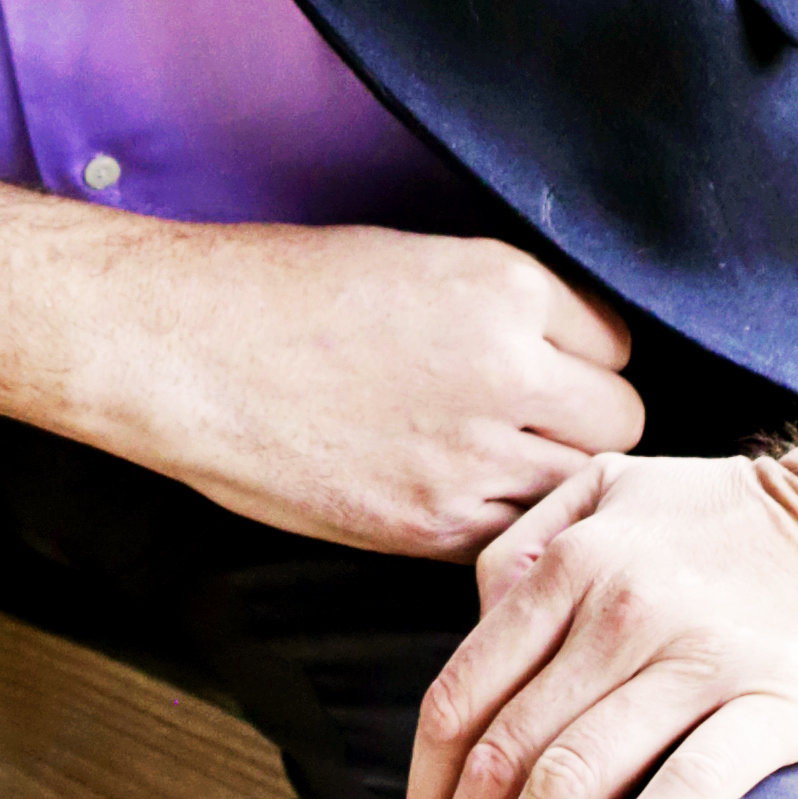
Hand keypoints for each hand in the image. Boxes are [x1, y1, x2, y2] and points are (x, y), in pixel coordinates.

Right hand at [0, 182, 638, 554]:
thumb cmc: (278, 288)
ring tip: (493, 461)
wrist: (177, 346)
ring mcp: (467, 459)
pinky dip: (496, 525)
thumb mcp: (414, 260)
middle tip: (533, 422)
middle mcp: (505, 374)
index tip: (549, 364)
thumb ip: (502, 309)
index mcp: (505, 288)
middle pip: (620, 424)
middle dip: (584, 425)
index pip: (617, 342)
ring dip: (550, 481)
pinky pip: (509, 538)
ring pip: (575, 492)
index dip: (583, 358)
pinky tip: (449, 493)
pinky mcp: (424, 525)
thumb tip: (562, 356)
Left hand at [404, 445, 797, 798]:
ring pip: (570, 784)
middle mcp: (622, 607)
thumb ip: (534, 544)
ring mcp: (702, 658)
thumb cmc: (750, 519)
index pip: (460, 702)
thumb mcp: (620, 489)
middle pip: (502, 760)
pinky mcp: (780, 704)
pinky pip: (686, 789)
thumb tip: (473, 625)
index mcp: (573, 563)